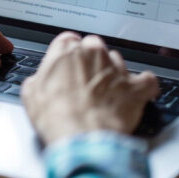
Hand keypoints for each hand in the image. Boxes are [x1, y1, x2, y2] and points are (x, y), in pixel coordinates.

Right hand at [21, 32, 158, 144]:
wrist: (81, 138)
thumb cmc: (56, 117)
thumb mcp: (31, 94)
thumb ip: (39, 79)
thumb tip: (41, 81)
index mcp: (66, 51)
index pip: (69, 40)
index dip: (68, 54)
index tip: (68, 64)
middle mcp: (93, 53)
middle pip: (94, 46)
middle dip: (90, 60)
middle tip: (85, 80)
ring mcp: (116, 68)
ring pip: (117, 60)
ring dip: (113, 72)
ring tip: (106, 92)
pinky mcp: (135, 86)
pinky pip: (147, 80)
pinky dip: (144, 86)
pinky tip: (139, 92)